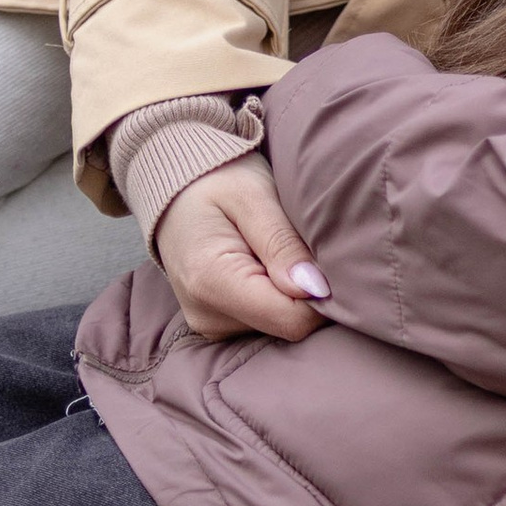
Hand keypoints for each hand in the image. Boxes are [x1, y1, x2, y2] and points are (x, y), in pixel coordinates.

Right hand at [154, 157, 330, 342]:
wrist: (174, 187)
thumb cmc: (216, 180)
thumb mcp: (253, 196)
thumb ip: (282, 243)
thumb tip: (315, 289)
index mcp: (212, 283)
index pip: (292, 319)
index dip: (323, 294)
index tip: (331, 258)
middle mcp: (207, 315)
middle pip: (288, 325)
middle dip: (308, 291)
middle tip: (300, 244)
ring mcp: (211, 325)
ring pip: (280, 326)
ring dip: (292, 293)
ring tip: (278, 250)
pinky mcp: (219, 325)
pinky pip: (266, 321)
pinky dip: (277, 296)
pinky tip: (269, 265)